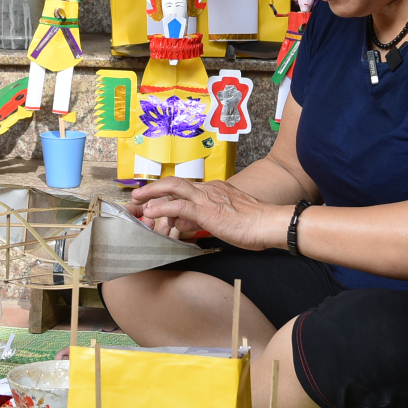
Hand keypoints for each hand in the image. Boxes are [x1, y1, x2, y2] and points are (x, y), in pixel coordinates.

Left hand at [133, 177, 290, 249]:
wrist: (269, 224)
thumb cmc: (252, 225)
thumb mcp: (221, 220)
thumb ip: (199, 219)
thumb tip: (180, 222)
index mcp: (213, 191)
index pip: (183, 189)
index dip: (165, 193)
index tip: (151, 200)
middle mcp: (208, 190)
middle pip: (174, 182)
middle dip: (153, 187)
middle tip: (137, 194)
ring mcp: (207, 199)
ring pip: (174, 188)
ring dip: (152, 193)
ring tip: (138, 200)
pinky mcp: (207, 211)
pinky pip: (180, 206)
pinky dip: (162, 208)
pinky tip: (151, 212)